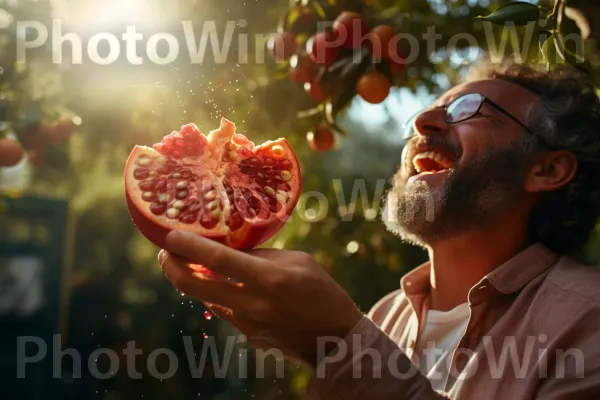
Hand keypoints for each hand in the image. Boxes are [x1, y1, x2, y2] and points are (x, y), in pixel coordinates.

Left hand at [158, 230, 363, 366]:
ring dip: (193, 281)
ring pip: (206, 299)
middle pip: (195, 286)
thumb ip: (261, 256)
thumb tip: (230, 250)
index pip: (218, 260)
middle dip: (172, 267)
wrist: (336, 340)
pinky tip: (227, 286)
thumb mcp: (298, 261)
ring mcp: (248, 325)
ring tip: (193, 264)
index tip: (169, 235)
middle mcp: (253, 304)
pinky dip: (220, 295)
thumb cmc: (322, 293)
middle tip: (166, 253)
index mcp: (268, 279)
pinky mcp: (249, 337)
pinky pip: (225, 310)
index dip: (189, 246)